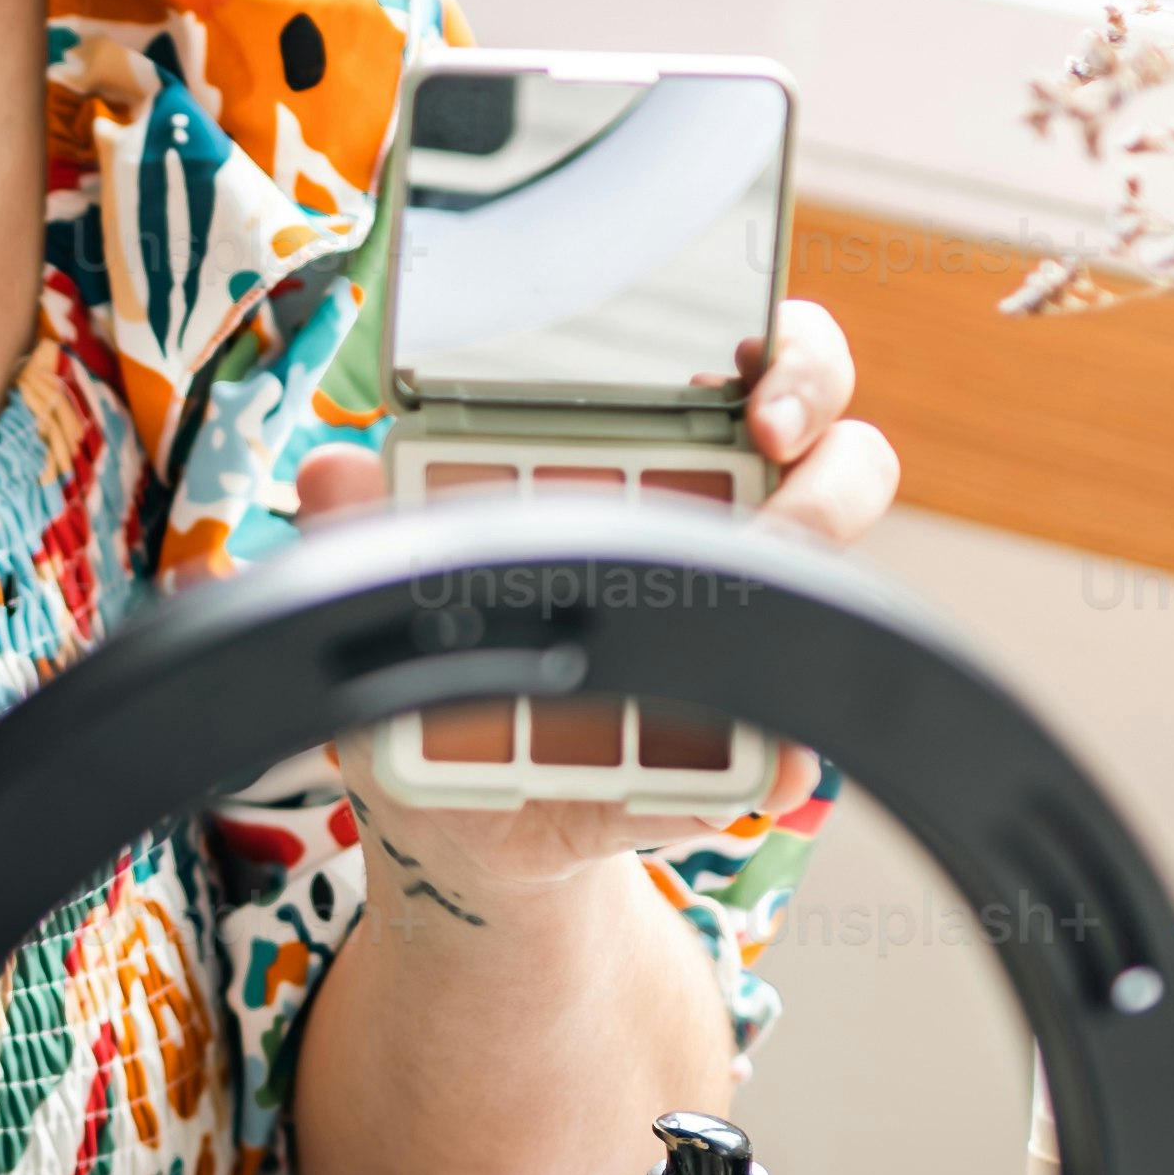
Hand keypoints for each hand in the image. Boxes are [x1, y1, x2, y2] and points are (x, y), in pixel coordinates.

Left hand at [293, 297, 891, 909]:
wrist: (465, 824)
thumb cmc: (446, 666)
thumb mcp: (394, 586)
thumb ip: (364, 521)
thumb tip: (335, 471)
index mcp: (651, 458)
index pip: (761, 365)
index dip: (788, 351)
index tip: (754, 379)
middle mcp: (723, 526)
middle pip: (837, 442)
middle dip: (826, 436)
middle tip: (772, 453)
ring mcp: (746, 633)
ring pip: (838, 571)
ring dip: (813, 564)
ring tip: (747, 583)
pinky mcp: (752, 748)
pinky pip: (799, 741)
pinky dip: (781, 747)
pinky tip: (748, 755)